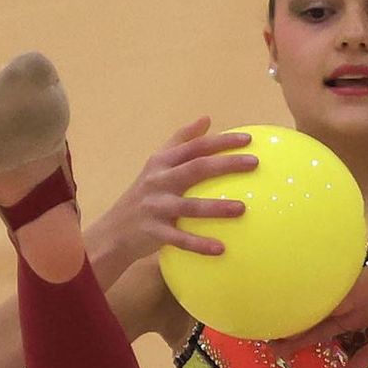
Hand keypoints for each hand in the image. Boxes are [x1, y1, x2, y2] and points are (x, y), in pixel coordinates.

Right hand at [91, 116, 257, 271]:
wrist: (113, 231)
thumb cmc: (144, 195)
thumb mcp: (156, 164)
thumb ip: (181, 141)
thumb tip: (207, 119)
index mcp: (162, 162)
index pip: (195, 146)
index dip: (221, 141)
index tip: (248, 139)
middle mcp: (159, 180)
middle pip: (196, 168)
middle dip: (226, 164)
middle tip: (254, 163)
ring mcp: (156, 206)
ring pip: (190, 206)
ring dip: (216, 207)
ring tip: (242, 209)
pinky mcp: (154, 232)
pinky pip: (180, 239)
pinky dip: (199, 244)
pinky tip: (221, 249)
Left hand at [267, 251, 367, 367]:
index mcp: (352, 321)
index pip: (321, 333)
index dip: (303, 342)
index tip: (284, 352)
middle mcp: (342, 308)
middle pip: (311, 323)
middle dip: (291, 335)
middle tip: (268, 345)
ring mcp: (342, 294)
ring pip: (313, 309)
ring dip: (295, 319)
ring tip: (272, 328)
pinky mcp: (345, 283)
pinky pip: (323, 294)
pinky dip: (307, 300)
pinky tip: (290, 305)